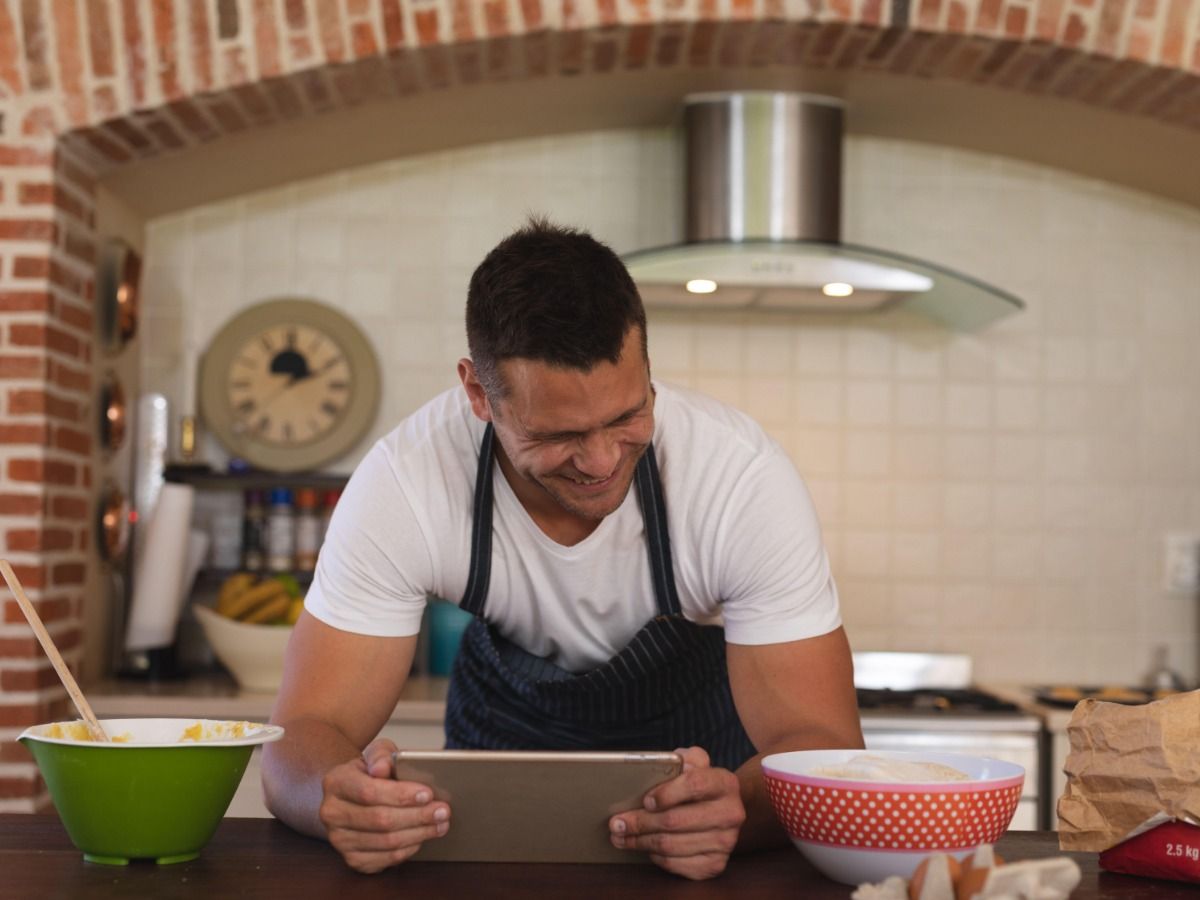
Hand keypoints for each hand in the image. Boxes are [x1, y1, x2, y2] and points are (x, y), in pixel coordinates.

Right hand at [319, 737, 450, 873]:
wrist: (354, 794)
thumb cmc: (370, 772)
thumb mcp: (378, 754)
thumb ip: (382, 755)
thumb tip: (382, 768)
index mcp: (336, 782)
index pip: (369, 791)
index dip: (400, 795)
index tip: (427, 794)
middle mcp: (331, 813)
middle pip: (380, 820)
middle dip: (417, 816)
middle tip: (443, 811)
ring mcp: (339, 839)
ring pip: (385, 842)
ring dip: (419, 834)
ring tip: (440, 824)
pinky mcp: (351, 859)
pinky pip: (385, 859)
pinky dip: (408, 849)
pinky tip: (421, 837)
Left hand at [608, 746, 745, 879]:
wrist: (722, 812)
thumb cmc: (698, 785)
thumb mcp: (694, 764)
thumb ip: (681, 759)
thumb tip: (664, 766)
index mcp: (725, 783)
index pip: (694, 784)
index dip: (666, 793)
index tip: (645, 800)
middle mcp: (731, 813)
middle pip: (676, 820)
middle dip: (640, 822)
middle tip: (616, 823)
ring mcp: (725, 842)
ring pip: (671, 845)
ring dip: (640, 842)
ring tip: (621, 836)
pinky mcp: (716, 865)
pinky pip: (676, 864)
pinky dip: (655, 857)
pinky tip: (645, 848)